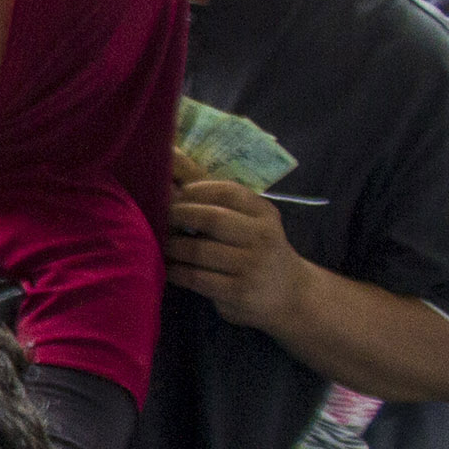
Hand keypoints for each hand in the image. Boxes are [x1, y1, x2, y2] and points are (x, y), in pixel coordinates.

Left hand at [167, 176, 305, 336]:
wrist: (290, 295)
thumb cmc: (255, 249)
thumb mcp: (248, 221)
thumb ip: (212, 194)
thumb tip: (171, 153)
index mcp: (264, 213)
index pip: (227, 191)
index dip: (193, 190)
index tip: (172, 193)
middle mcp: (262, 236)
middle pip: (210, 218)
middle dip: (177, 216)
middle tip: (158, 218)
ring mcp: (252, 266)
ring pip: (199, 250)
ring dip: (171, 246)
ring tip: (158, 242)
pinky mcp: (239, 292)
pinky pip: (196, 278)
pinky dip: (175, 271)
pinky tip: (167, 267)